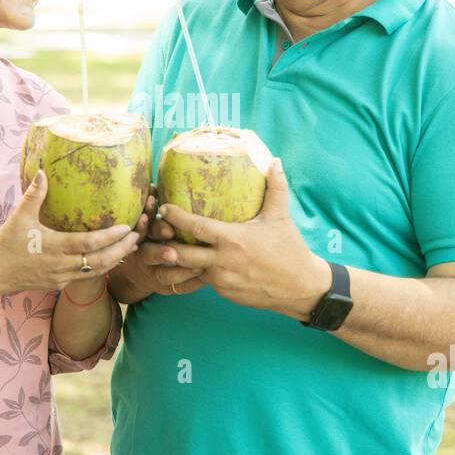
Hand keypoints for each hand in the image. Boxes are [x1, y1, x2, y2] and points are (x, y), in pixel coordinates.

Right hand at [0, 170, 139, 298]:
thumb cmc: (5, 245)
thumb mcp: (18, 217)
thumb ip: (34, 195)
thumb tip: (43, 171)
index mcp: (53, 247)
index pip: (88, 244)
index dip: (109, 237)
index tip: (127, 227)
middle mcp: (61, 266)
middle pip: (100, 261)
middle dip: (121, 250)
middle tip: (138, 236)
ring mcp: (62, 278)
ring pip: (97, 272)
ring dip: (116, 260)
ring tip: (132, 247)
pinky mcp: (60, 284)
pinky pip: (87, 277)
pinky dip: (102, 268)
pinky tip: (111, 258)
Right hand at [113, 185, 206, 298]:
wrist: (139, 273)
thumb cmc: (149, 240)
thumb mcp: (145, 227)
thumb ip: (150, 211)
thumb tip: (154, 184)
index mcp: (139, 239)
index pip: (140, 231)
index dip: (144, 224)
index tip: (150, 216)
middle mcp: (143, 257)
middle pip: (149, 255)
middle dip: (160, 252)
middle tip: (172, 251)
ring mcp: (153, 275)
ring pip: (164, 276)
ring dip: (180, 271)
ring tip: (198, 266)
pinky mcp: (166, 288)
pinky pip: (179, 288)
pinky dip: (191, 283)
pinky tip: (205, 278)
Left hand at [154, 158, 329, 318]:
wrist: (300, 288)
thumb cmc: (289, 249)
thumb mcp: (280, 217)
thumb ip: (275, 187)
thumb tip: (274, 160)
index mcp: (231, 240)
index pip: (195, 227)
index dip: (175, 217)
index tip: (163, 207)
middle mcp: (221, 262)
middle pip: (180, 253)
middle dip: (163, 243)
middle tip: (154, 230)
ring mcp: (221, 280)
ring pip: (188, 270)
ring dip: (174, 260)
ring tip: (160, 249)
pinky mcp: (224, 293)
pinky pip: (202, 281)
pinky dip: (194, 272)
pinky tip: (186, 264)